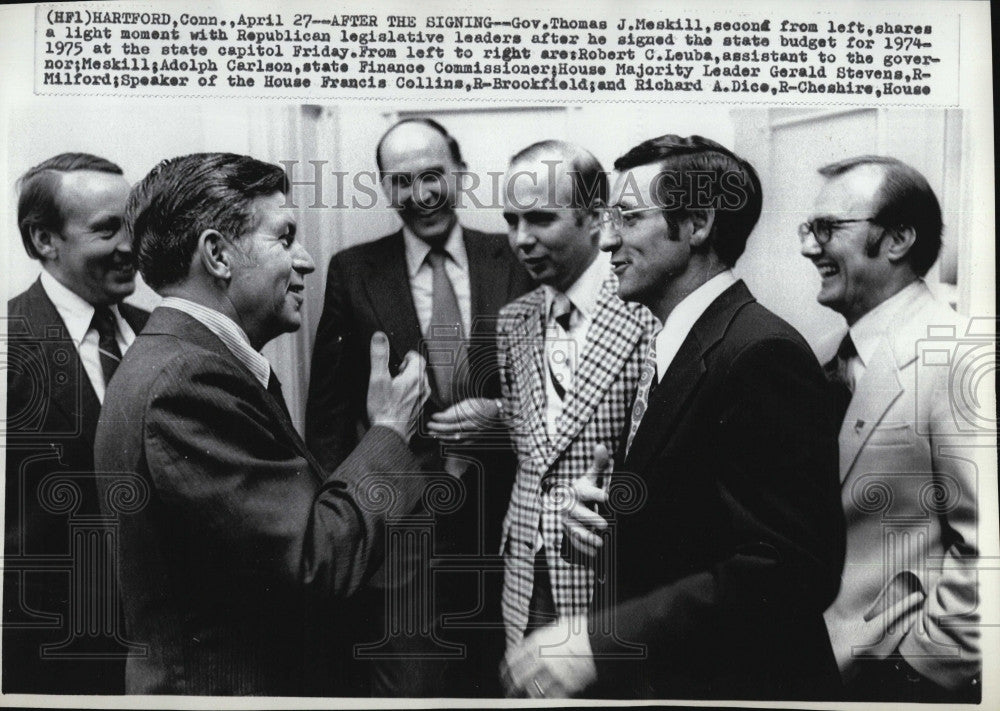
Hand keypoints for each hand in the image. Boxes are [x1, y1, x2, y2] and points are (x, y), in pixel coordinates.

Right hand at [366, 332, 427, 441]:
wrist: (390, 434)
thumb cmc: (384, 409)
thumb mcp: (377, 379)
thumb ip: (379, 356)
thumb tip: (379, 337)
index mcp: (415, 377)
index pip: (417, 358)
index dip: (406, 357)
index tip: (397, 362)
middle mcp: (422, 388)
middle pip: (419, 370)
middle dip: (407, 368)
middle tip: (394, 374)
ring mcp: (422, 400)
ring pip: (419, 383)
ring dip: (409, 381)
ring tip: (395, 387)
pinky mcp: (419, 410)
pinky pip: (418, 396)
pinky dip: (410, 394)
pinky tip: (398, 400)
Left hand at [425, 397, 502, 441]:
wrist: (497, 414)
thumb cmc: (482, 406)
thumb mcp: (469, 402)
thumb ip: (455, 409)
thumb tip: (442, 415)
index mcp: (471, 414)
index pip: (453, 417)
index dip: (441, 417)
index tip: (433, 416)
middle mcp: (473, 425)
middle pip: (451, 428)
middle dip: (438, 427)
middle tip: (429, 425)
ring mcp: (474, 434)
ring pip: (454, 437)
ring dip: (441, 436)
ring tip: (432, 434)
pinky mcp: (474, 439)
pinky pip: (460, 443)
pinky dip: (449, 442)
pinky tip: (441, 440)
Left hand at [501, 616, 596, 697]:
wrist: (598, 640)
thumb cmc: (577, 632)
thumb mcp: (552, 630)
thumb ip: (537, 641)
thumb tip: (524, 650)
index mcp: (537, 642)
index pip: (513, 659)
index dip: (506, 670)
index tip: (504, 675)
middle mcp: (543, 658)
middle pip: (519, 678)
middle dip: (512, 687)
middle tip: (509, 692)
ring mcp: (555, 673)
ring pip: (533, 690)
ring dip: (527, 696)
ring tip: (524, 699)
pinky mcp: (568, 685)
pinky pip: (551, 697)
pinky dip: (545, 700)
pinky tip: (542, 700)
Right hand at [563, 444, 610, 561]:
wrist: (565, 501)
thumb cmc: (584, 488)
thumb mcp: (590, 476)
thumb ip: (598, 463)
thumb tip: (602, 446)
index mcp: (577, 491)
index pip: (587, 492)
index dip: (597, 494)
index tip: (607, 497)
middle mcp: (570, 506)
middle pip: (580, 514)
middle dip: (591, 519)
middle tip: (605, 525)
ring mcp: (567, 521)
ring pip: (575, 530)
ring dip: (587, 538)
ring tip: (600, 543)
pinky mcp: (567, 532)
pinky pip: (574, 542)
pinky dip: (583, 549)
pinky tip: (595, 554)